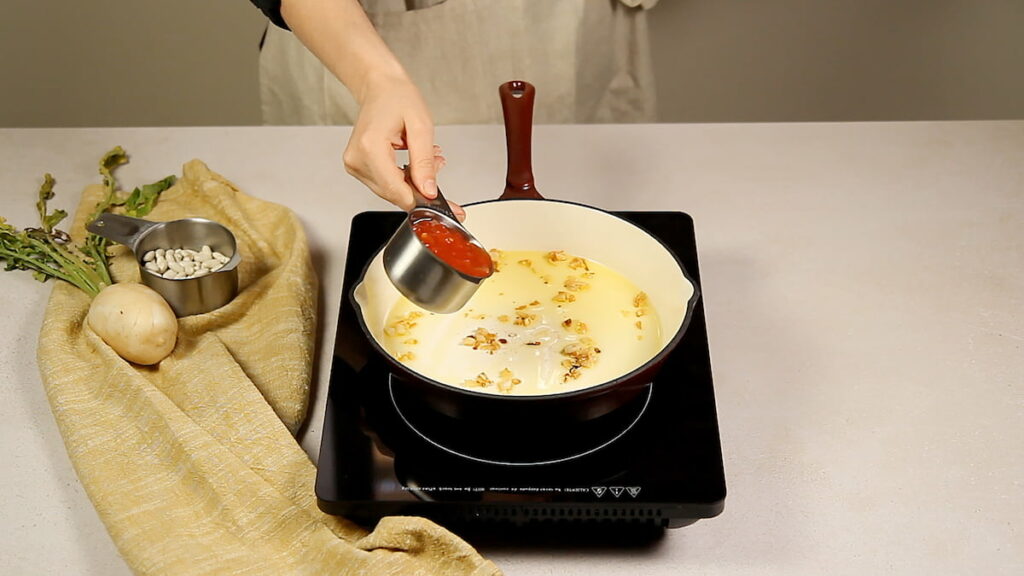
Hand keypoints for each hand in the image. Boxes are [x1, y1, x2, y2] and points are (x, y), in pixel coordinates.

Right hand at [342, 73, 464, 218]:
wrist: (380, 86)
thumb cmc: (398, 98)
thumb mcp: (421, 127)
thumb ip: (424, 163)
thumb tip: (429, 191)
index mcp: (370, 148)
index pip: (396, 190)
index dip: (421, 201)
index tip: (444, 205)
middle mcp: (357, 160)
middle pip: (394, 193)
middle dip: (420, 188)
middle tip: (439, 166)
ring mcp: (355, 165)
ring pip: (391, 191)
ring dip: (413, 181)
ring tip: (428, 157)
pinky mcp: (358, 167)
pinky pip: (386, 183)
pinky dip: (404, 178)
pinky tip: (414, 162)